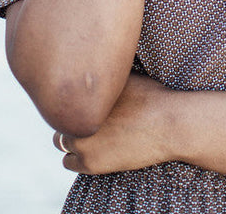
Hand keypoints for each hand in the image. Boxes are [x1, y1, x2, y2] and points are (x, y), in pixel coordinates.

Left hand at [53, 72, 173, 174]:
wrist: (168, 124)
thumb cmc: (149, 96)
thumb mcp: (123, 75)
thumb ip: (101, 76)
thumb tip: (89, 60)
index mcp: (83, 94)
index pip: (59, 96)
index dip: (71, 99)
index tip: (80, 101)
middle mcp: (77, 116)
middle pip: (58, 118)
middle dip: (69, 118)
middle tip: (86, 118)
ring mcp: (82, 142)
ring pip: (59, 142)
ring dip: (71, 138)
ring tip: (90, 134)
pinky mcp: (90, 164)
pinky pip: (68, 162)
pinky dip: (76, 157)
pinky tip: (93, 149)